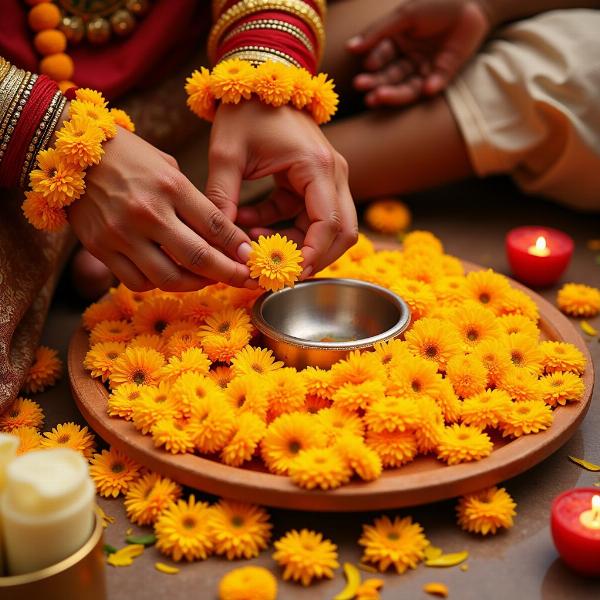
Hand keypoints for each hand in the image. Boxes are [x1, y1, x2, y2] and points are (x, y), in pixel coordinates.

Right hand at [68, 127, 255, 291]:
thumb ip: (195, 202)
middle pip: (198, 258)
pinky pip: (138, 282)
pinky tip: (170, 275)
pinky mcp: (101, 248)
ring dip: (195, 285)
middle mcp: (148, 212)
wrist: (72, 152)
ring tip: (207, 279)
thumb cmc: (129, 157)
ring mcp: (122, 234)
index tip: (249, 258)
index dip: (238, 248)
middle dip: (228, 274)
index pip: (215, 226)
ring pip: (169, 279)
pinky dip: (159, 285)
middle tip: (243, 279)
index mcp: (170, 186)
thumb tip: (226, 238)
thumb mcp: (168, 167)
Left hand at [205, 99, 357, 277]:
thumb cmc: (244, 111)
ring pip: (328, 229)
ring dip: (295, 244)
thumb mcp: (227, 154)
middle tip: (276, 272)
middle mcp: (333, 173)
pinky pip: (308, 217)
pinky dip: (283, 228)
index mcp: (317, 166)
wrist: (257, 79)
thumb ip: (223, 199)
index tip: (285, 274)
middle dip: (312, 258)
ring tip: (254, 246)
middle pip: (342, 233)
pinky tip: (250, 226)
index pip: (329, 225)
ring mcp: (328, 177)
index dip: (311, 256)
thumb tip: (220, 245)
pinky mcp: (315, 181)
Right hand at [346, 0, 489, 106]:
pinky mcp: (444, 74)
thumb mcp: (404, 15)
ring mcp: (425, 69)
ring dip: (394, 95)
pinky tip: (427, 87)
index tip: (366, 69)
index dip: (373, 66)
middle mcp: (408, 60)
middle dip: (377, 85)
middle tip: (366, 93)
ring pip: (407, 87)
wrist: (472, 0)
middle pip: (390, 78)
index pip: (380, 59)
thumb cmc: (435, 3)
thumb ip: (377, 32)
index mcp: (396, 44)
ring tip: (380, 98)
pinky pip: (435, 84)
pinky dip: (432, 86)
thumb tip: (349, 47)